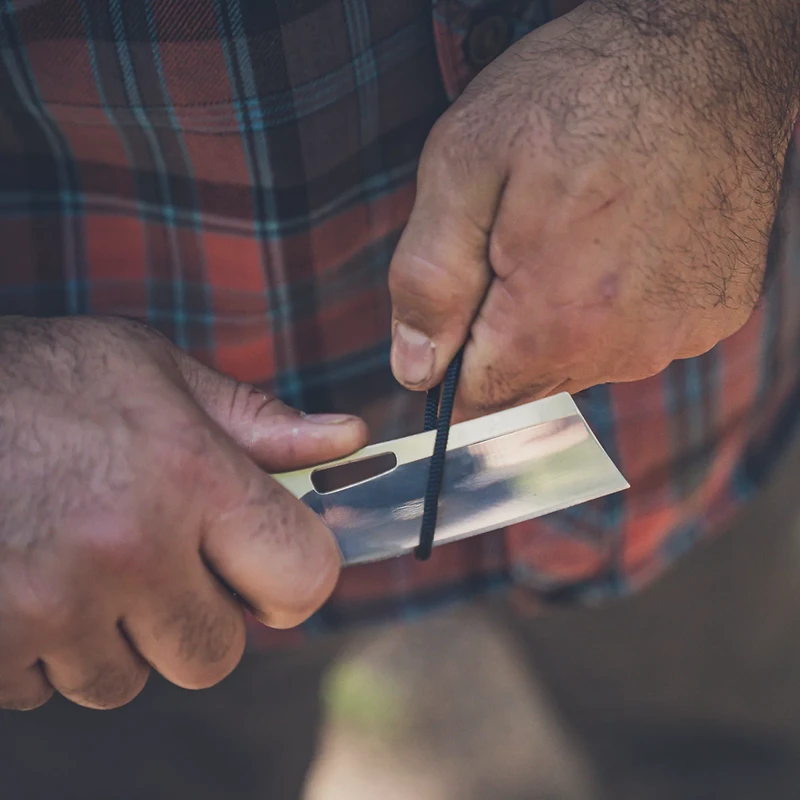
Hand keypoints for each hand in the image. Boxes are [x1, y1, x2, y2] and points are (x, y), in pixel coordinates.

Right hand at [0, 316, 366, 709]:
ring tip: (81, 561)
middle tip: (159, 561)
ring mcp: (55, 605)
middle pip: (216, 652)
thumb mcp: (155, 372)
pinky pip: (50, 688)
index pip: (303, 576)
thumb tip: (348, 438)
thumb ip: (259, 419)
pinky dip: (48, 650)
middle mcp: (132, 549)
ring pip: (128, 678)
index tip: (269, 567)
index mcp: (191, 475)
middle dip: (198, 617)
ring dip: (117, 636)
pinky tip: (31, 581)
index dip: (295, 579)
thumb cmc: (41, 381)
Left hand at [389, 1, 798, 415]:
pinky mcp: (714, 314)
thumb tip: (414, 369)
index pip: (478, 400)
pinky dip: (619, 301)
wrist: (709, 48)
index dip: (454, 356)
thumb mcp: (466, 165)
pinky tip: (628, 236)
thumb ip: (429, 280)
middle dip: (507, 328)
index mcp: (556, 323)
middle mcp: (626, 348)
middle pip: (532, 381)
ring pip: (585, 359)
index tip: (463, 297)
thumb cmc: (581, 91)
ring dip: (565, 314)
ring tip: (579, 227)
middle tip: (520, 237)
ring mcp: (679, 334)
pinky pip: (638, 334)